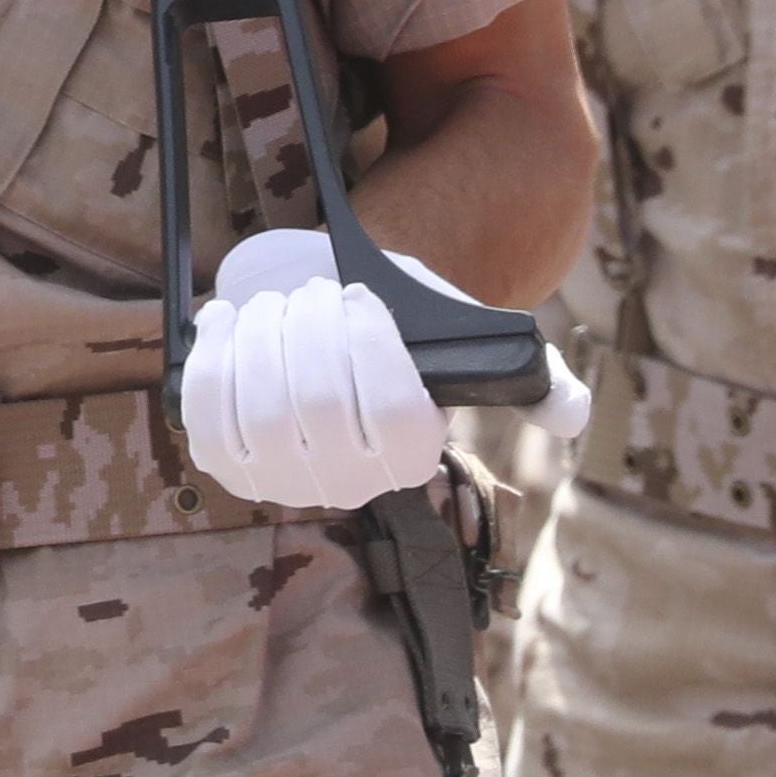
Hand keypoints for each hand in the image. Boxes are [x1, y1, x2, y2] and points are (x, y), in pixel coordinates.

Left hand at [178, 225, 588, 510]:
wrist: (331, 331)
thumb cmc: (403, 328)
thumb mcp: (475, 343)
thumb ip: (536, 380)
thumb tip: (570, 414)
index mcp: (410, 457)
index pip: (395, 417)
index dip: (369, 347)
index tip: (360, 297)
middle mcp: (348, 484)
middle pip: (318, 409)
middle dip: (309, 329)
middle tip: (313, 292)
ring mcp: (282, 479)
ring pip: (260, 413)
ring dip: (261, 339)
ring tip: (276, 305)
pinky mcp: (226, 461)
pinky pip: (205, 418)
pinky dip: (211, 360)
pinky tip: (229, 325)